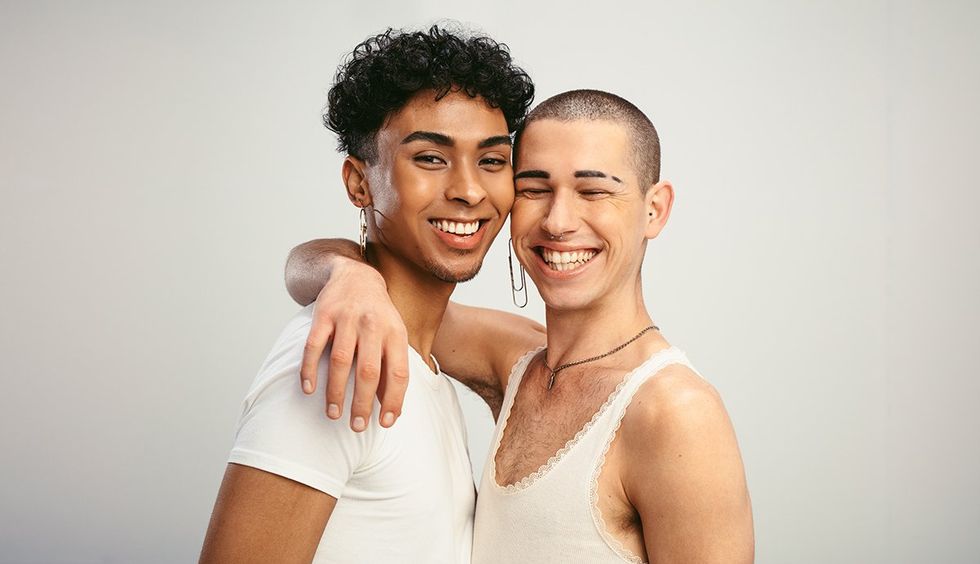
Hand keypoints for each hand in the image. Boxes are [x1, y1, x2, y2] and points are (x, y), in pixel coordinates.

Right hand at [300, 259, 409, 430]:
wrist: (356, 276)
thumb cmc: (379, 315)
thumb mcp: (394, 335)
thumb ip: (393, 367)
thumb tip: (391, 409)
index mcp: (395, 332)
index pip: (398, 372)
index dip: (393, 400)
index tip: (386, 422)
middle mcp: (373, 325)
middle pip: (368, 371)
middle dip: (362, 403)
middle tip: (356, 426)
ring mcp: (347, 319)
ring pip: (341, 362)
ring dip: (335, 392)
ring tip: (333, 414)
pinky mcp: (323, 315)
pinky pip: (313, 346)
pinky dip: (310, 369)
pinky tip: (308, 389)